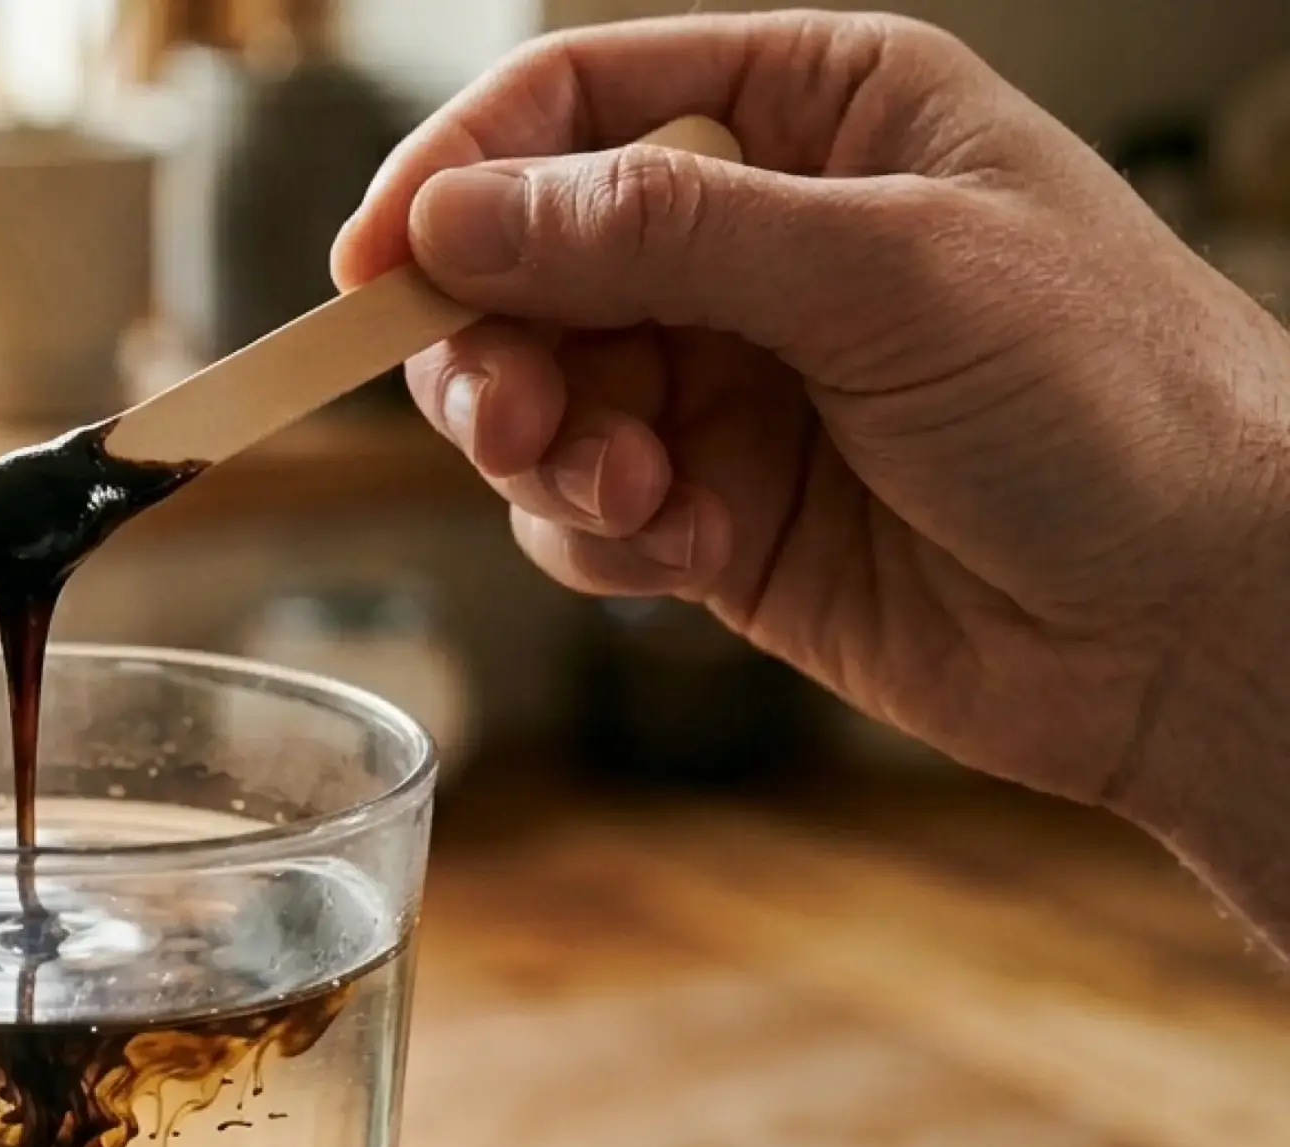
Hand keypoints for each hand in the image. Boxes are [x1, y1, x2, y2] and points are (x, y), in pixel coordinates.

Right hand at [336, 11, 1289, 936]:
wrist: (1195, 618)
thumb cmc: (1110, 398)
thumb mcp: (886, 269)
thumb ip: (658, 236)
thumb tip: (461, 217)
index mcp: (818, 116)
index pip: (582, 103)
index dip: (463, 173)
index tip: (377, 265)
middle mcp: (759, 243)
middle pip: (528, 262)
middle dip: (497, 344)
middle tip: (511, 416)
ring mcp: (732, 384)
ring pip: (536, 396)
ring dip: (547, 452)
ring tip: (633, 494)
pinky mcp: (717, 516)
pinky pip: (580, 512)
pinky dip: (598, 536)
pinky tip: (683, 553)